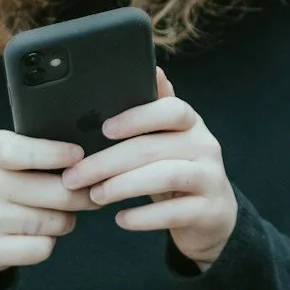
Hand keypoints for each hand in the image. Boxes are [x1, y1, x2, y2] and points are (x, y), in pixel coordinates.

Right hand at [0, 129, 91, 288]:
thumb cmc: (4, 182)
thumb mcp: (13, 156)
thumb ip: (45, 153)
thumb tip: (91, 164)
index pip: (25, 152)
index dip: (55, 154)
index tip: (78, 155)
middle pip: (57, 192)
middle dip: (81, 195)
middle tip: (91, 193)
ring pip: (54, 222)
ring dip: (65, 220)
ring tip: (57, 214)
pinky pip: (41, 249)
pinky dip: (47, 243)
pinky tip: (38, 234)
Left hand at [61, 69, 238, 269]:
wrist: (213, 214)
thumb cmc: (179, 170)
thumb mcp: (169, 140)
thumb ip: (157, 111)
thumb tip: (154, 70)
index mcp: (191, 123)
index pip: (171, 110)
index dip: (137, 117)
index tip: (104, 129)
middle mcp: (205, 146)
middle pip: (154, 147)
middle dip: (108, 161)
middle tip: (76, 175)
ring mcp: (210, 178)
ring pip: (165, 175)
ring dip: (124, 186)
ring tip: (96, 195)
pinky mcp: (209, 210)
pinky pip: (173, 212)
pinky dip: (143, 217)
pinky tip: (121, 219)